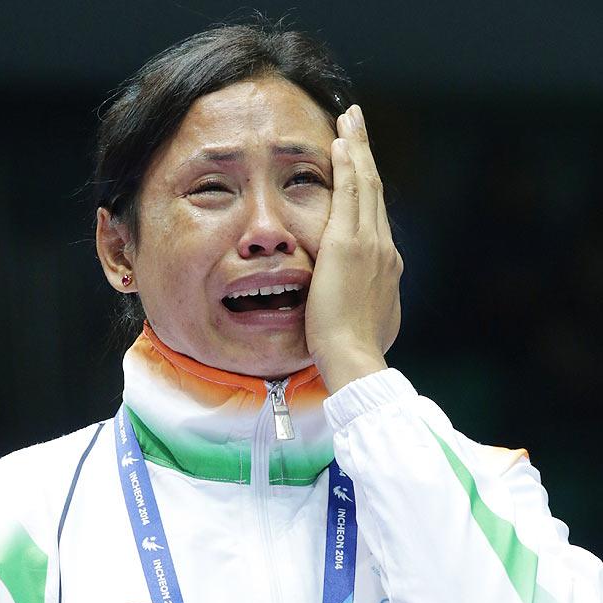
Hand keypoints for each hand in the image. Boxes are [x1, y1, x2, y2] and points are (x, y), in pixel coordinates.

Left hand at [305, 104, 402, 392]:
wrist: (355, 357)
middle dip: (366, 155)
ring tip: (350, 119)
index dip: (368, 186)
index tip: (362, 166)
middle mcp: (385, 249)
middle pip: (375, 191)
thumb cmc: (356, 350)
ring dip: (357, 149)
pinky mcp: (349, 244)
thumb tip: (367, 304)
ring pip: (366, 185)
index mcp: (388, 267)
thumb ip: (370, 304)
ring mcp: (370, 244)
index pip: (375, 217)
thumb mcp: (371, 323)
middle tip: (357, 124)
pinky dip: (348, 165)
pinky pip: (350, 194)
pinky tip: (340, 142)